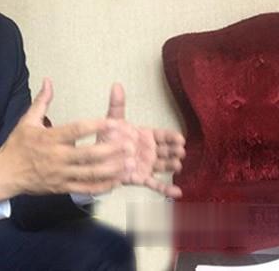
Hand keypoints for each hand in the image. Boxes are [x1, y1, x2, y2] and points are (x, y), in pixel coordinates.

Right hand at [0, 78, 128, 201]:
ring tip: (129, 163)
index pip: (76, 130)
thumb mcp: (27, 121)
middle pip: (87, 154)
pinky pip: (85, 188)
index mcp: (50, 138)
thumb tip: (48, 81)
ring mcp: (60, 174)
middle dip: (110, 150)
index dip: (95, 126)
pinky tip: (116, 181)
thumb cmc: (17, 146)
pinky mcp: (62, 187)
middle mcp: (57, 157)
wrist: (5, 173)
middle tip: (129, 144)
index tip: (112, 122)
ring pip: (90, 173)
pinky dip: (102, 186)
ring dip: (112, 169)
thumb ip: (42, 101)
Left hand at [99, 83, 185, 197]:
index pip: (163, 135)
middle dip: (174, 151)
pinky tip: (178, 193)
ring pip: (163, 166)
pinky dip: (166, 189)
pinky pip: (155, 184)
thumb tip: (116, 85)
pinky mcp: (141, 178)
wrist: (97, 156)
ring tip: (177, 166)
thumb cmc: (109, 137)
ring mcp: (147, 164)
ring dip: (171, 166)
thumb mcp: (113, 120)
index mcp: (146, 136)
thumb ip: (117, 104)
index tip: (179, 138)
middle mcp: (150, 150)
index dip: (171, 137)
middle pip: (166, 150)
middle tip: (180, 151)